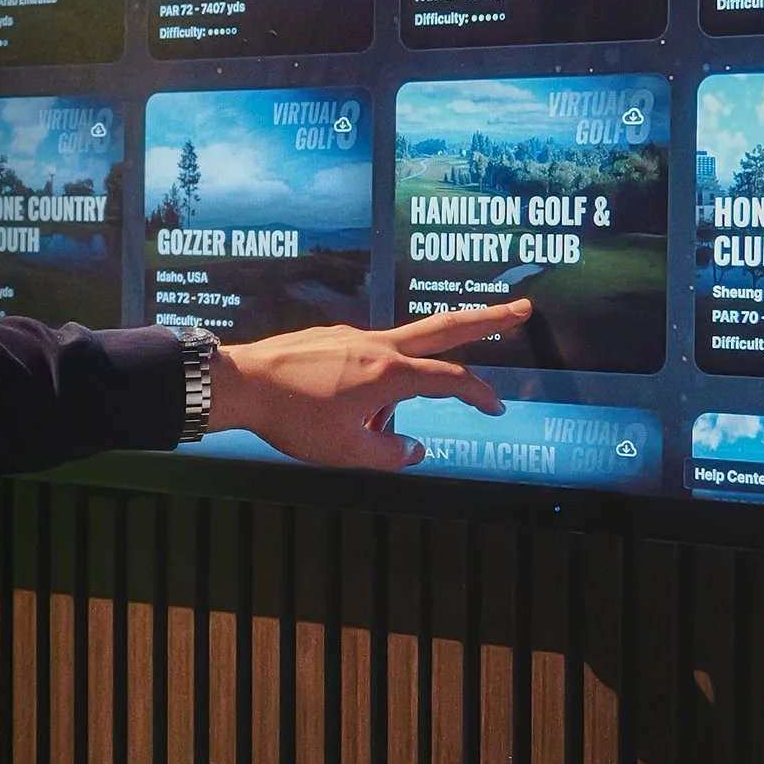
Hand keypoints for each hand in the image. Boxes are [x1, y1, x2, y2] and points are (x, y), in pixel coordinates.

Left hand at [208, 301, 531, 473]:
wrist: (240, 383)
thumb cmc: (293, 419)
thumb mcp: (347, 452)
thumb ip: (390, 454)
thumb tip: (415, 449)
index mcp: (390, 374)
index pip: (451, 380)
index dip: (479, 394)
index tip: (495, 406)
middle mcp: (378, 345)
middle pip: (445, 328)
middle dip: (488, 318)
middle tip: (523, 309)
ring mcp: (354, 335)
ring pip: (400, 350)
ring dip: (402, 382)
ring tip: (353, 424)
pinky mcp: (331, 337)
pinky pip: (365, 358)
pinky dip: (370, 382)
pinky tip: (335, 408)